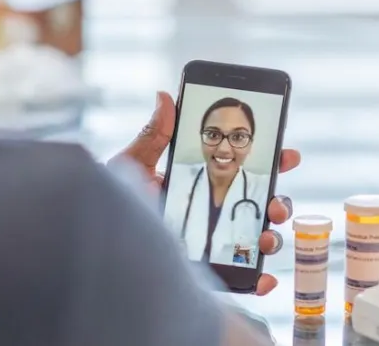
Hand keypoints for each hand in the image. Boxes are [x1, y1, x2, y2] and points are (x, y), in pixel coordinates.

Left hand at [116, 91, 300, 295]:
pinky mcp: (207, 276)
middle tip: (278, 202)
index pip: (242, 171)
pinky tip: (262, 280)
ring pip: (256, 241)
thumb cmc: (109, 206)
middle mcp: (210, 215)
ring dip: (273, 238)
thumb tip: (164, 96)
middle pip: (258, 205)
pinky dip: (258, 281)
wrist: (91, 247)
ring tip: (268, 238)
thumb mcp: (130, 166)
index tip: (287, 155)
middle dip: (279, 201)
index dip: (270, 162)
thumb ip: (153, 136)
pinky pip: (241, 280)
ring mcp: (212, 246)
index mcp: (199, 185)